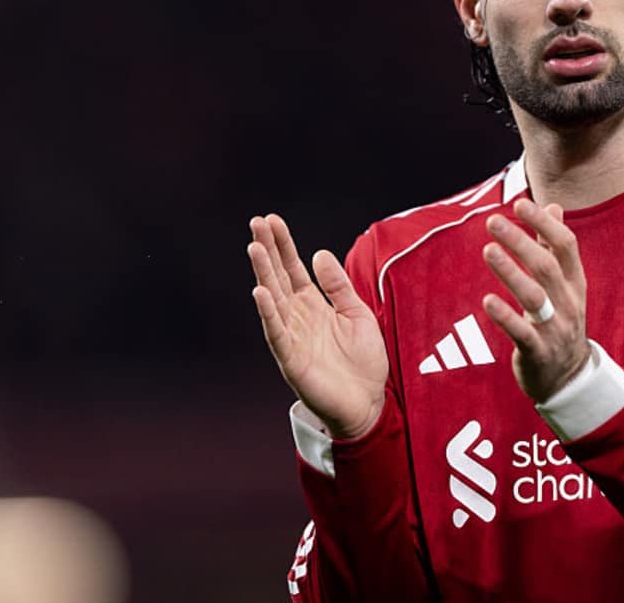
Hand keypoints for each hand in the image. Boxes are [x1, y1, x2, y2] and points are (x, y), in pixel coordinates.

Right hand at [247, 214, 386, 438]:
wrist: (369, 403)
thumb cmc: (364, 362)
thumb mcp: (357, 313)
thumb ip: (338, 286)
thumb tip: (318, 253)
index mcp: (314, 306)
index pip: (294, 269)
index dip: (283, 245)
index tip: (271, 220)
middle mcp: (298, 318)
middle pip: (279, 277)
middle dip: (268, 250)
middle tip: (256, 222)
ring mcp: (292, 337)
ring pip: (274, 299)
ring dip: (264, 273)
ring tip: (254, 247)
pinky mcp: (291, 359)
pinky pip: (277, 333)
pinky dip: (268, 313)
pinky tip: (261, 292)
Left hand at [481, 199, 589, 402]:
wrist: (570, 378)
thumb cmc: (561, 322)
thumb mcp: (566, 285)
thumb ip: (555, 247)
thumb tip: (553, 207)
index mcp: (575, 284)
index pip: (566, 246)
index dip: (544, 223)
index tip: (520, 203)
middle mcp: (568, 304)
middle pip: (547, 267)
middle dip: (520, 242)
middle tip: (494, 222)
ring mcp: (555, 329)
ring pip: (534, 297)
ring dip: (510, 272)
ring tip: (488, 250)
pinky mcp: (538, 352)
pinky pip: (522, 333)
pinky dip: (505, 316)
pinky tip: (487, 300)